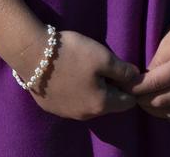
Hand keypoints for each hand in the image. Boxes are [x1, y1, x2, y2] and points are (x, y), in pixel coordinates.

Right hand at [18, 29, 141, 120]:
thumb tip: (136, 78)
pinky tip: (71, 72)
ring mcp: (66, 113)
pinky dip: (77, 89)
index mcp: (100, 105)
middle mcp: (84, 115)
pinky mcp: (52, 107)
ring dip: (94, 88)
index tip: (124, 70)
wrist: (33, 55)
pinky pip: (73, 101)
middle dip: (112, 87)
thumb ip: (123, 71)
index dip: (130, 86)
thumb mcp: (104, 57)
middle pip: (108, 103)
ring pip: (90, 102)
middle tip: (106, 64)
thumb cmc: (74, 54)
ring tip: (88, 66)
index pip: (127, 103)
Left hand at [131, 0, 169, 125]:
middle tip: (132, 93)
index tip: (123, 85)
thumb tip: (143, 84)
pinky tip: (167, 108)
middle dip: (142, 100)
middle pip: (162, 103)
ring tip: (147, 99)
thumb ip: (157, 63)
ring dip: (156, 110)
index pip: (154, 85)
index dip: (135, 87)